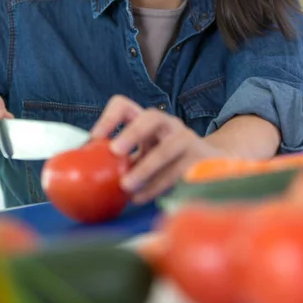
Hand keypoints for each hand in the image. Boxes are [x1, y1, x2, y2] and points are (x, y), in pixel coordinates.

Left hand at [90, 95, 222, 203]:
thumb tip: (85, 175)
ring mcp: (187, 140)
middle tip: (115, 151)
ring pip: (166, 149)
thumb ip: (124, 160)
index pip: (125, 106)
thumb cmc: (170, 159)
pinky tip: (141, 197)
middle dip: (132, 133)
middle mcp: (168, 125)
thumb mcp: (147, 153)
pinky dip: (157, 186)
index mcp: (148, 121)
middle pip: (151, 117)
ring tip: (126, 186)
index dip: (109, 118)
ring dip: (144, 168)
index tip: (96, 138)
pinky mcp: (200, 160)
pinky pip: (177, 172)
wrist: (216, 163)